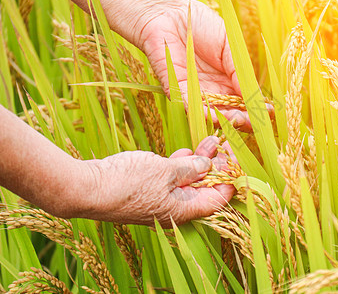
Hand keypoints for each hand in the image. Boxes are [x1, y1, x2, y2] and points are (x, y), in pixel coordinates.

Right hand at [77, 136, 234, 226]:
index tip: (236, 162)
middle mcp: (174, 209)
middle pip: (203, 189)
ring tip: (209, 141)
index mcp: (183, 211)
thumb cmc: (127, 183)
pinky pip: (170, 178)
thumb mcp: (165, 170)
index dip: (229, 181)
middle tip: (223, 147)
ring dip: (198, 162)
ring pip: (187, 181)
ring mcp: (160, 200)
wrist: (88, 188)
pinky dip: (180, 165)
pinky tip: (186, 151)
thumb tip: (207, 165)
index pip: (217, 200)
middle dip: (215, 166)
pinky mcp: (147, 190)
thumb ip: (189, 168)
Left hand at [136, 0, 252, 130]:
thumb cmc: (201, 25)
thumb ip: (239, 70)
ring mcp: (196, 92)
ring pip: (212, 114)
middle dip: (244, 120)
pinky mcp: (177, 90)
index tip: (269, 113)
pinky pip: (191, 107)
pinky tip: (217, 116)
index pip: (244, 100)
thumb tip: (255, 95)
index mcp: (228, 80)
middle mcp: (213, 91)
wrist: (171, 13)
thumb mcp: (229, 46)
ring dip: (226, 120)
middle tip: (255, 122)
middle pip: (230, 112)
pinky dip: (204, 114)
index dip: (256, 108)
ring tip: (240, 120)